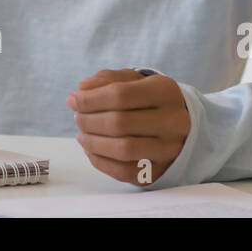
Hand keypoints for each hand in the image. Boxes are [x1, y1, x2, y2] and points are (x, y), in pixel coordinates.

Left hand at [68, 69, 189, 184]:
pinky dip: (100, 161)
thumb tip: (82, 89)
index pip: (120, 95)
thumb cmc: (148, 99)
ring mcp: (169, 149)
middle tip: (77, 117)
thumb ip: (107, 80)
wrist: (179, 125)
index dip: (90, 99)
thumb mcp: (133, 80)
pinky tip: (91, 150)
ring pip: (123, 149)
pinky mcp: (159, 171)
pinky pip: (123, 171)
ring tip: (81, 134)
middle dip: (89, 121)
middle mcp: (173, 121)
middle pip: (119, 123)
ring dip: (93, 142)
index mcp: (165, 92)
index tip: (73, 99)